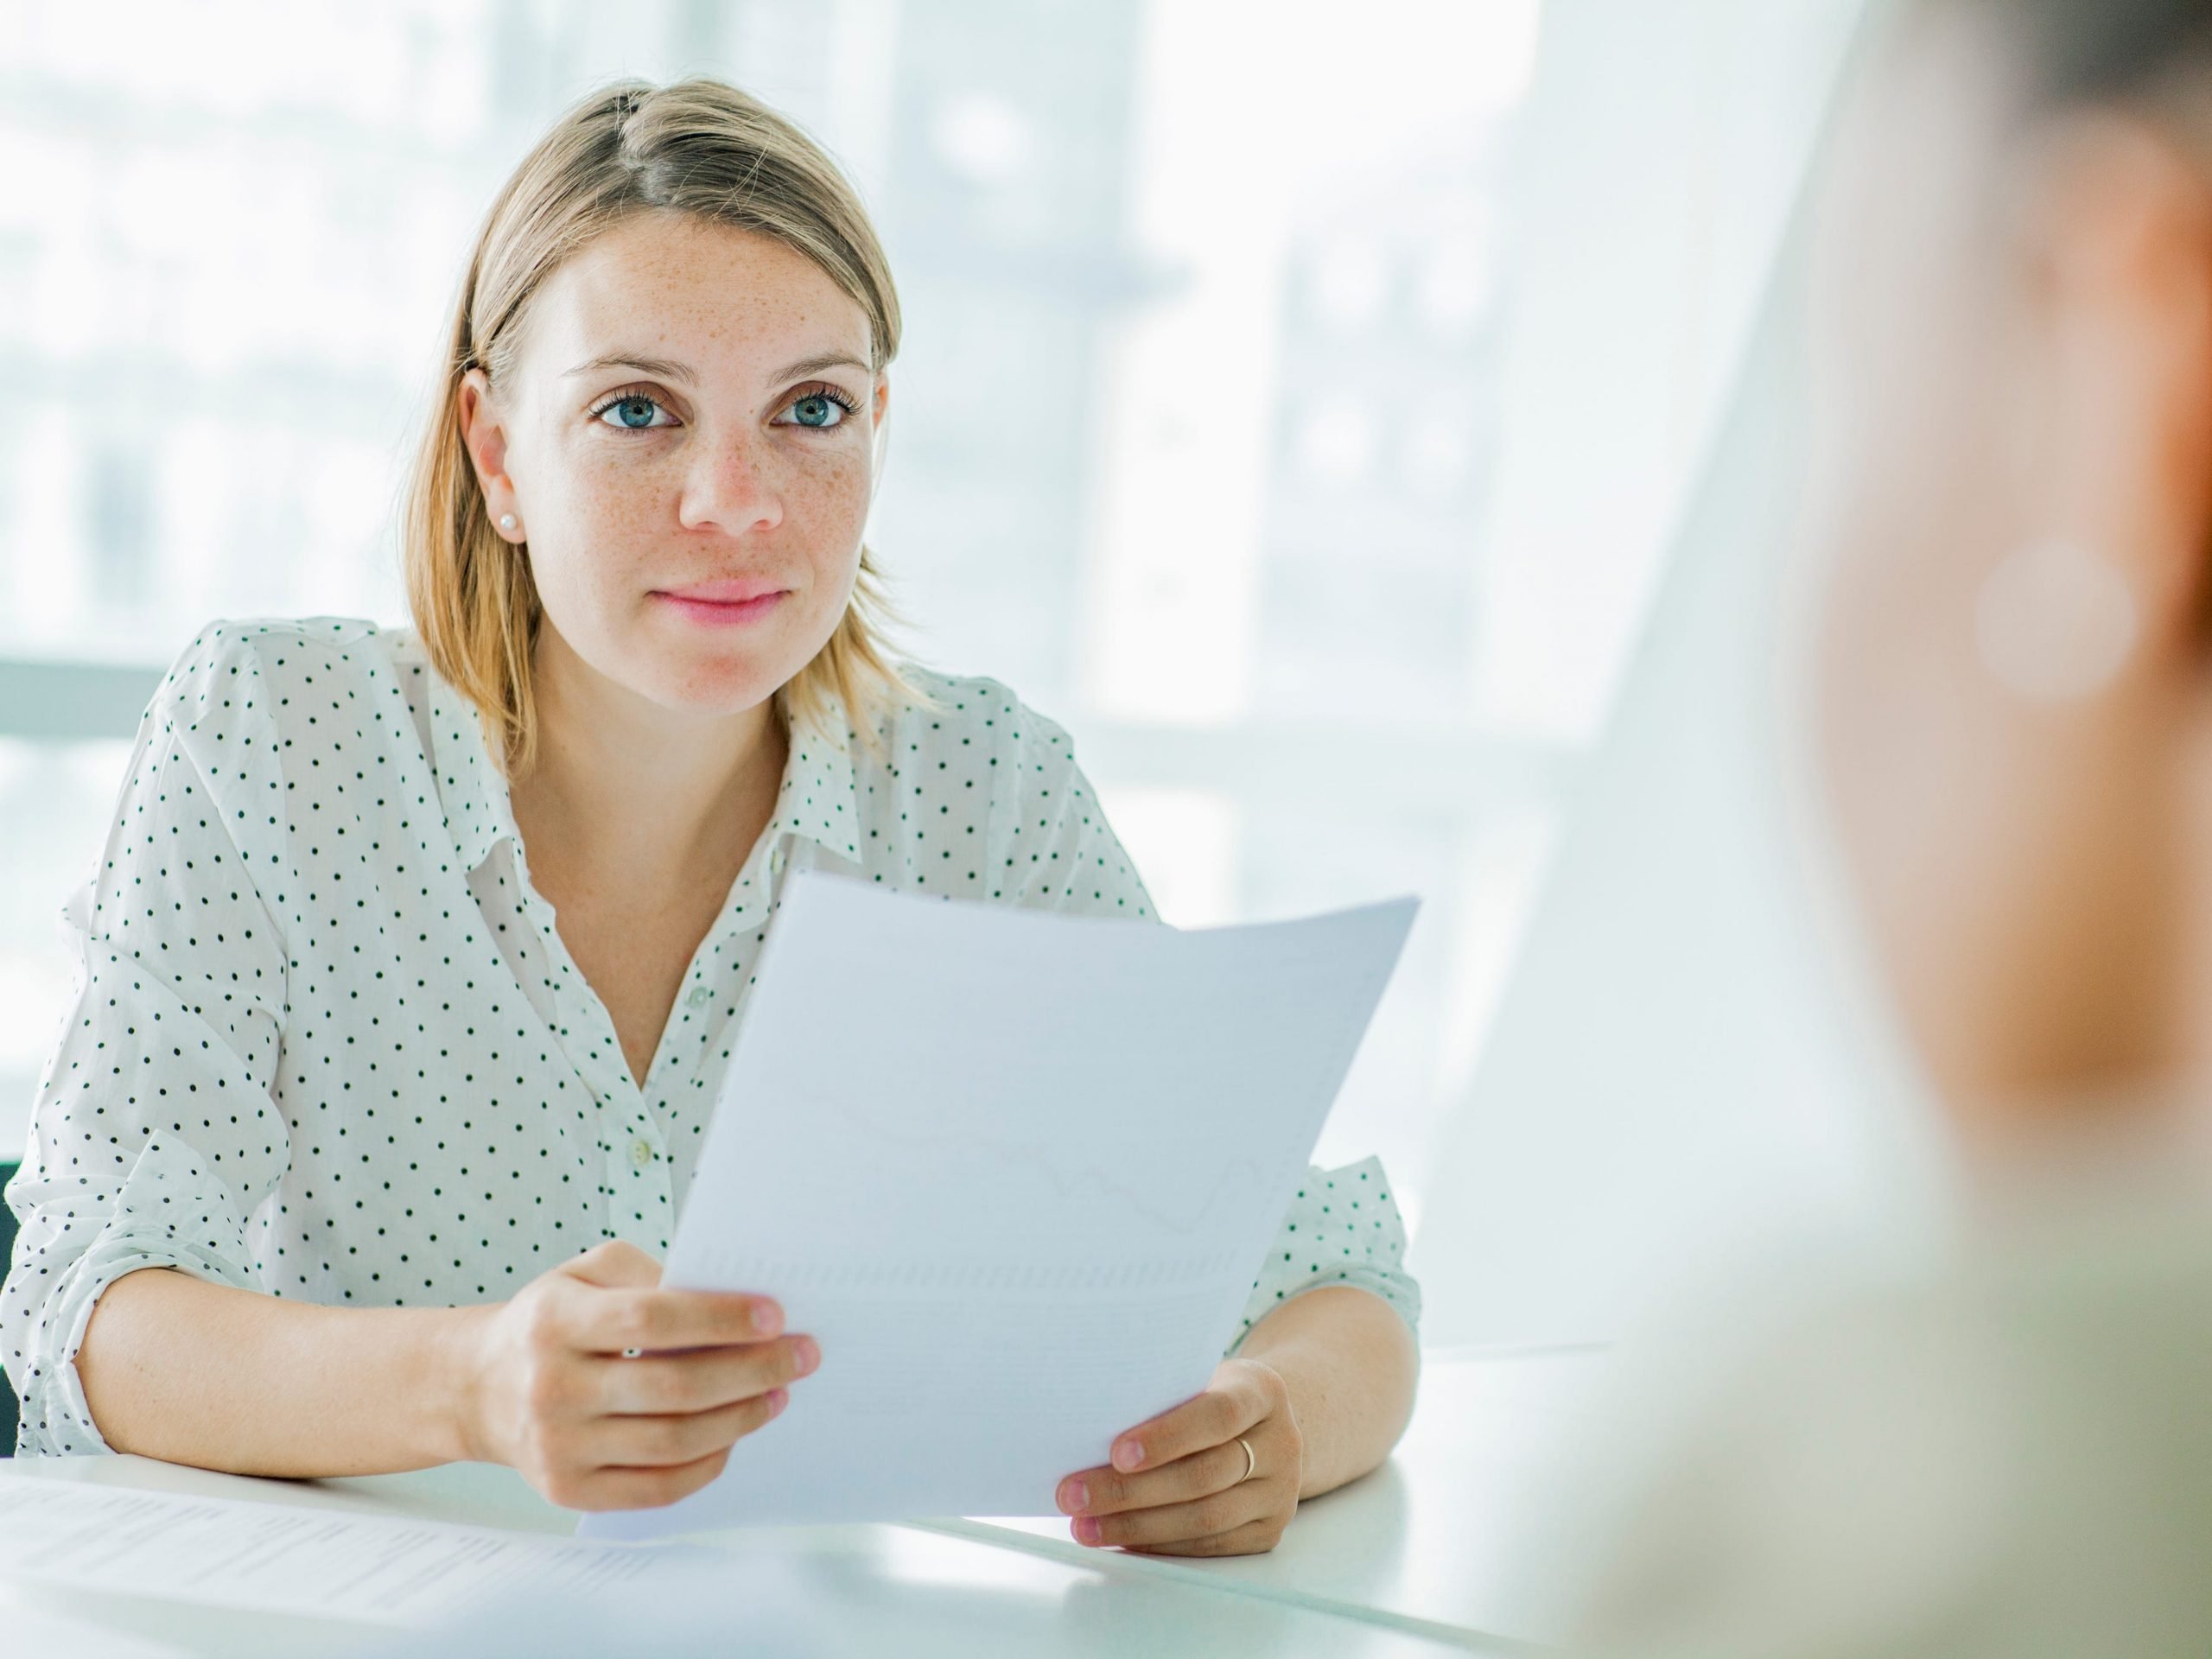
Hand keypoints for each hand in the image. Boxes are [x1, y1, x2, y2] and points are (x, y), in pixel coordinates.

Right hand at [450, 1239, 817, 1510]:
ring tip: (777, 1394)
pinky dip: (707, 1464)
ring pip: (672, 1443)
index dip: (720, 1318)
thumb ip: (648, 1275)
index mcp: (556, 1322)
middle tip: (801, 1355)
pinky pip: (656, 1488)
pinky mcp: (569, 1490)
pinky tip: (733, 1435)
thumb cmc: (551, 1320)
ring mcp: (558, 1447)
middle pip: (673, 1388)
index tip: (775, 1315)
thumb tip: (726, 1299)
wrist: (480, 1387)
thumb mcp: (585, 1271)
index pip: (652, 1320)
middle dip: (752, 1371)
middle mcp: (552, 1388)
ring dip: (740, 1418)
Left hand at [1055, 1358, 1303, 1556]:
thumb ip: (1162, 1396)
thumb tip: (1087, 1430)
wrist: (1267, 1424)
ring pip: (1205, 1519)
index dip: (1167, 1437)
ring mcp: (1280, 1492)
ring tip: (1086, 1525)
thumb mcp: (1199, 1377)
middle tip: (1075, 1495)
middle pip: (1203, 1475)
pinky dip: (1160, 1545)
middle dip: (1131, 1491)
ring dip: (1137, 1526)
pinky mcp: (1268, 1530)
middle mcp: (1281, 1443)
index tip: (1116, 1452)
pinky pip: (1210, 1546)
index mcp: (1263, 1392)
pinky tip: (1120, 1539)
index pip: (1217, 1415)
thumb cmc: (1213, 1395)